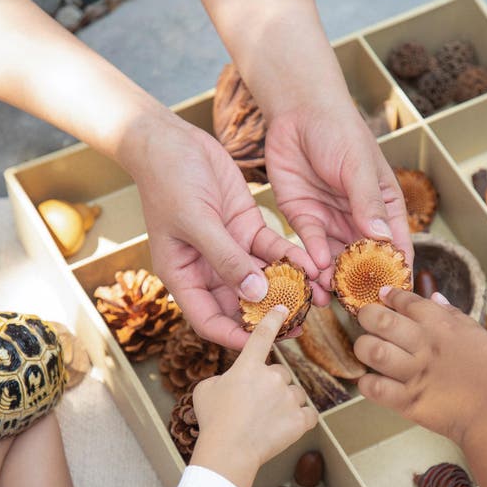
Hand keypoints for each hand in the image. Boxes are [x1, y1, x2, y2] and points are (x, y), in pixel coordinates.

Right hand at [133, 120, 320, 349]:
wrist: (171, 140)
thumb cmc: (169, 181)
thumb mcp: (196, 222)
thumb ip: (225, 259)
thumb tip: (255, 294)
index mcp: (184, 276)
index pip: (209, 320)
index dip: (234, 337)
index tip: (263, 346)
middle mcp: (208, 269)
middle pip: (241, 305)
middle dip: (270, 316)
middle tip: (301, 325)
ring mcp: (230, 250)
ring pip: (263, 279)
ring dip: (289, 289)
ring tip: (317, 298)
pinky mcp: (247, 229)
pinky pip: (273, 251)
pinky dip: (292, 259)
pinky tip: (313, 265)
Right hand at [190, 305, 318, 486]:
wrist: (228, 451)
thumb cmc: (213, 421)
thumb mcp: (205, 390)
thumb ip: (223, 378)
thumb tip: (231, 382)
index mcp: (248, 366)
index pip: (263, 335)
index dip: (273, 320)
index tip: (281, 308)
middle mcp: (272, 376)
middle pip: (279, 373)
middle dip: (271, 386)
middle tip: (255, 406)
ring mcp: (289, 397)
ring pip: (294, 394)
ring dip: (285, 403)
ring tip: (266, 421)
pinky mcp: (300, 419)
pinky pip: (308, 414)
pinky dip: (300, 421)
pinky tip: (285, 428)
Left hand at [264, 103, 412, 287]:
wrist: (297, 111)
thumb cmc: (339, 130)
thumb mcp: (358, 165)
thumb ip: (367, 203)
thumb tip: (382, 239)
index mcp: (384, 206)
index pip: (396, 245)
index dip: (396, 270)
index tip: (394, 294)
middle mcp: (359, 219)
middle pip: (364, 259)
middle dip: (361, 283)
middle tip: (358, 306)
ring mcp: (331, 220)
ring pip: (335, 259)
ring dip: (333, 278)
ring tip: (331, 297)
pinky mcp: (304, 218)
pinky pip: (309, 246)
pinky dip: (312, 260)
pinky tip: (314, 270)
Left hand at [353, 288, 486, 445]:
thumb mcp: (481, 335)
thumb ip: (455, 316)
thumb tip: (435, 298)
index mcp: (441, 326)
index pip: (407, 301)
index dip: (390, 296)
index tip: (383, 295)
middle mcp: (423, 345)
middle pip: (380, 319)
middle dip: (367, 315)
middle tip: (368, 321)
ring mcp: (413, 373)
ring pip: (371, 350)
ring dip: (364, 348)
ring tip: (368, 351)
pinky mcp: (407, 401)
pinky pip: (374, 388)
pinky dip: (367, 383)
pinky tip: (372, 381)